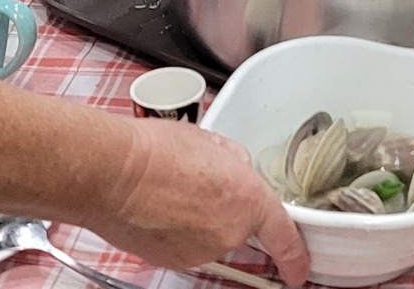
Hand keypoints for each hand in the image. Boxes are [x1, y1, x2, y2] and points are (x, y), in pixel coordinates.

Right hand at [101, 117, 311, 284]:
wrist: (113, 173)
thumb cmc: (156, 152)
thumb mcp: (212, 142)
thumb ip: (235, 163)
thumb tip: (235, 170)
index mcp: (249, 200)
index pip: (283, 236)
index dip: (295, 256)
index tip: (300, 270)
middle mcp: (228, 233)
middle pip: (238, 227)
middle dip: (223, 208)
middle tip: (196, 183)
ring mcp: (199, 252)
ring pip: (209, 236)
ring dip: (197, 219)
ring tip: (170, 191)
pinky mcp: (172, 261)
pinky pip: (185, 245)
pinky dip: (176, 231)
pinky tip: (158, 208)